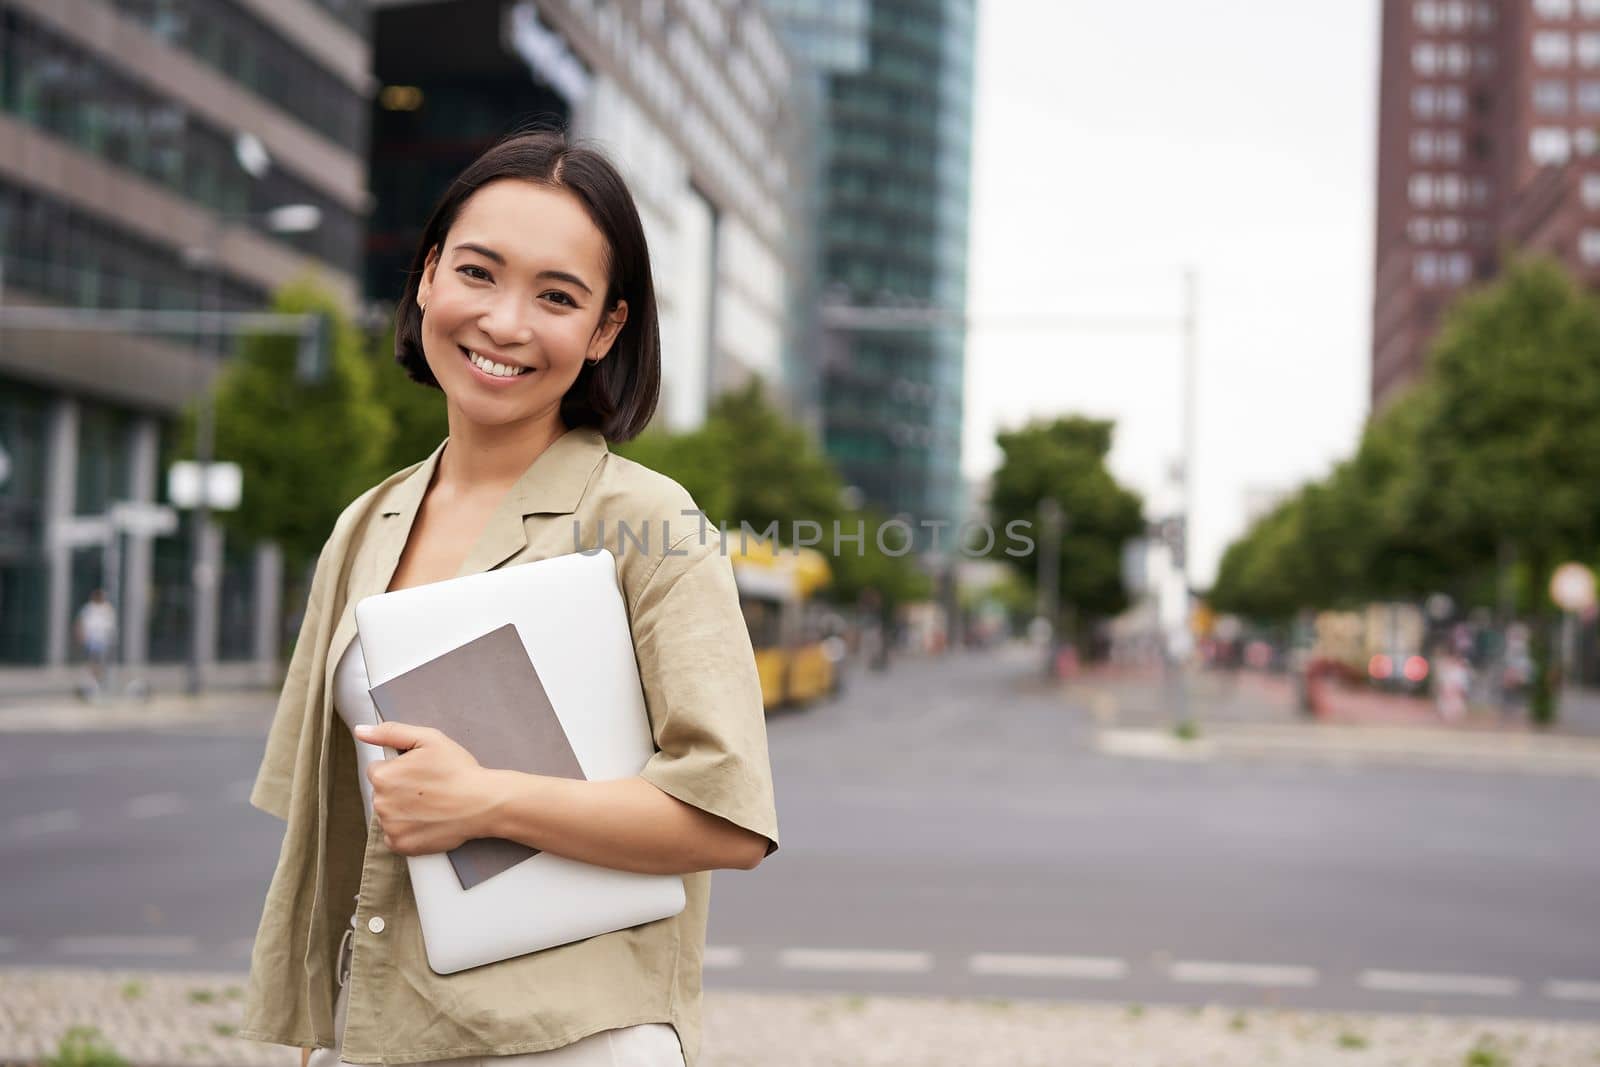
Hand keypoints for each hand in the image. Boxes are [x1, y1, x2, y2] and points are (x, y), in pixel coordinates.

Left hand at [353, 722, 497, 855]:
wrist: (482, 803)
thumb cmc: (458, 771)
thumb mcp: (428, 739)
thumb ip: (390, 732)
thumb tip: (361, 731)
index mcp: (383, 777)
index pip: (378, 770)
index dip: (399, 769)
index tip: (420, 772)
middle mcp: (381, 804)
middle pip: (382, 793)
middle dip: (399, 789)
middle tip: (428, 787)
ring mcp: (390, 827)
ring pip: (388, 814)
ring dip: (402, 810)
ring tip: (431, 804)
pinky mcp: (401, 845)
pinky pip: (394, 836)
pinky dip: (407, 830)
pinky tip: (426, 820)